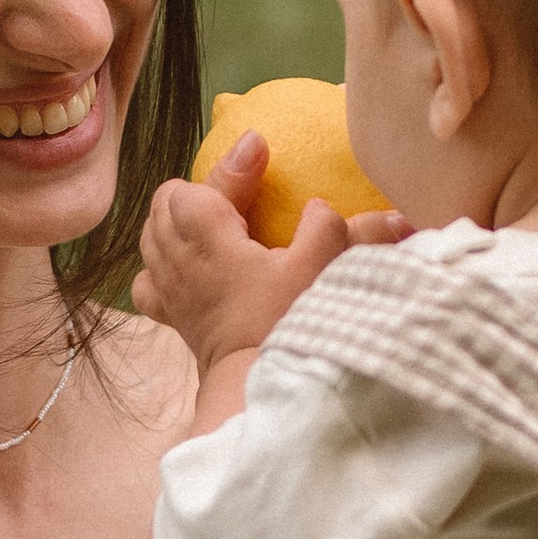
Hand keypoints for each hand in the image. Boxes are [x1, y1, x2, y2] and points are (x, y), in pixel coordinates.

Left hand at [131, 130, 402, 378]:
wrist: (252, 390)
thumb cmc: (285, 325)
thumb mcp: (319, 269)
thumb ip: (343, 232)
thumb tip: (388, 215)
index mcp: (207, 237)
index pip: (202, 183)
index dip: (233, 164)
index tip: (260, 148)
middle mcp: (177, 259)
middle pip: (166, 204)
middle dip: (199, 190)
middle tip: (241, 195)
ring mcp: (168, 289)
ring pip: (152, 236)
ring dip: (176, 222)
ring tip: (213, 224)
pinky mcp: (171, 318)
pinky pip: (149, 281)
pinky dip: (161, 267)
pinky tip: (186, 270)